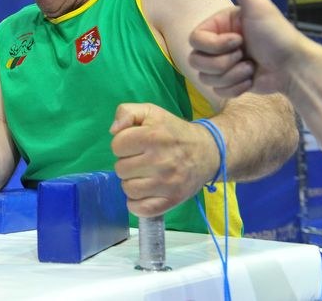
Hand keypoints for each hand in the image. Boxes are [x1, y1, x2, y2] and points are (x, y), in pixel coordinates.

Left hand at [110, 103, 219, 217]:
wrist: (208, 151)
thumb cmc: (173, 131)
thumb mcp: (151, 112)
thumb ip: (127, 112)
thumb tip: (113, 130)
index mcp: (153, 136)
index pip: (117, 145)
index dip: (122, 144)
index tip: (134, 145)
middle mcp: (161, 160)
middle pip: (121, 169)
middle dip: (127, 163)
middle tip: (141, 160)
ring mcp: (167, 183)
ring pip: (128, 189)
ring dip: (131, 183)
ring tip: (143, 175)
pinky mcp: (173, 200)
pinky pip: (142, 209)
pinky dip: (137, 204)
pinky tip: (143, 193)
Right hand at [189, 0, 301, 97]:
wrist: (294, 67)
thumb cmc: (277, 35)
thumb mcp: (257, 6)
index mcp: (218, 26)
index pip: (194, 40)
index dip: (214, 45)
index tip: (238, 40)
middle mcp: (217, 44)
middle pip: (196, 61)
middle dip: (222, 63)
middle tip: (244, 55)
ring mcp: (222, 65)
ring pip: (205, 77)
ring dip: (231, 76)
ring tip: (250, 68)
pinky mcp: (229, 83)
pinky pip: (217, 91)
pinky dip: (236, 88)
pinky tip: (251, 79)